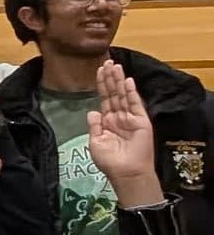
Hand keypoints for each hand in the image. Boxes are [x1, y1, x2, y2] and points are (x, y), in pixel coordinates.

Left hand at [89, 55, 165, 205]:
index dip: (101, 84)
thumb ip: (94, 125)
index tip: (98, 70)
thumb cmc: (109, 161)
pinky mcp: (141, 121)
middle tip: (107, 61)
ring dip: (119, 80)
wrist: (125, 173)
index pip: (104, 98)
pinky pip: (135, 104)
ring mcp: (130, 118)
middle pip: (114, 93)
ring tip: (115, 66)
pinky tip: (128, 81)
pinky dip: (132, 92)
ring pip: (124, 95)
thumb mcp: (96, 142)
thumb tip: (92, 110)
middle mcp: (118, 116)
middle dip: (110, 77)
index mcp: (107, 121)